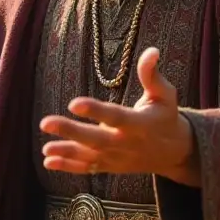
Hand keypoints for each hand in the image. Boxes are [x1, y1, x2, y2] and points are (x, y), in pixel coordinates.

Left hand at [39, 47, 199, 185]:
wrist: (174, 152)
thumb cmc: (166, 116)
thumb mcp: (165, 95)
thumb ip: (152, 75)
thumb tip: (152, 51)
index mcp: (139, 124)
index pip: (115, 117)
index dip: (95, 111)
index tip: (74, 103)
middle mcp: (126, 143)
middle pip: (96, 139)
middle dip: (71, 132)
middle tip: (45, 122)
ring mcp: (117, 157)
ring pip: (89, 156)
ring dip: (65, 152)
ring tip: (45, 148)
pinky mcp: (110, 166)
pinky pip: (87, 168)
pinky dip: (68, 166)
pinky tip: (48, 161)